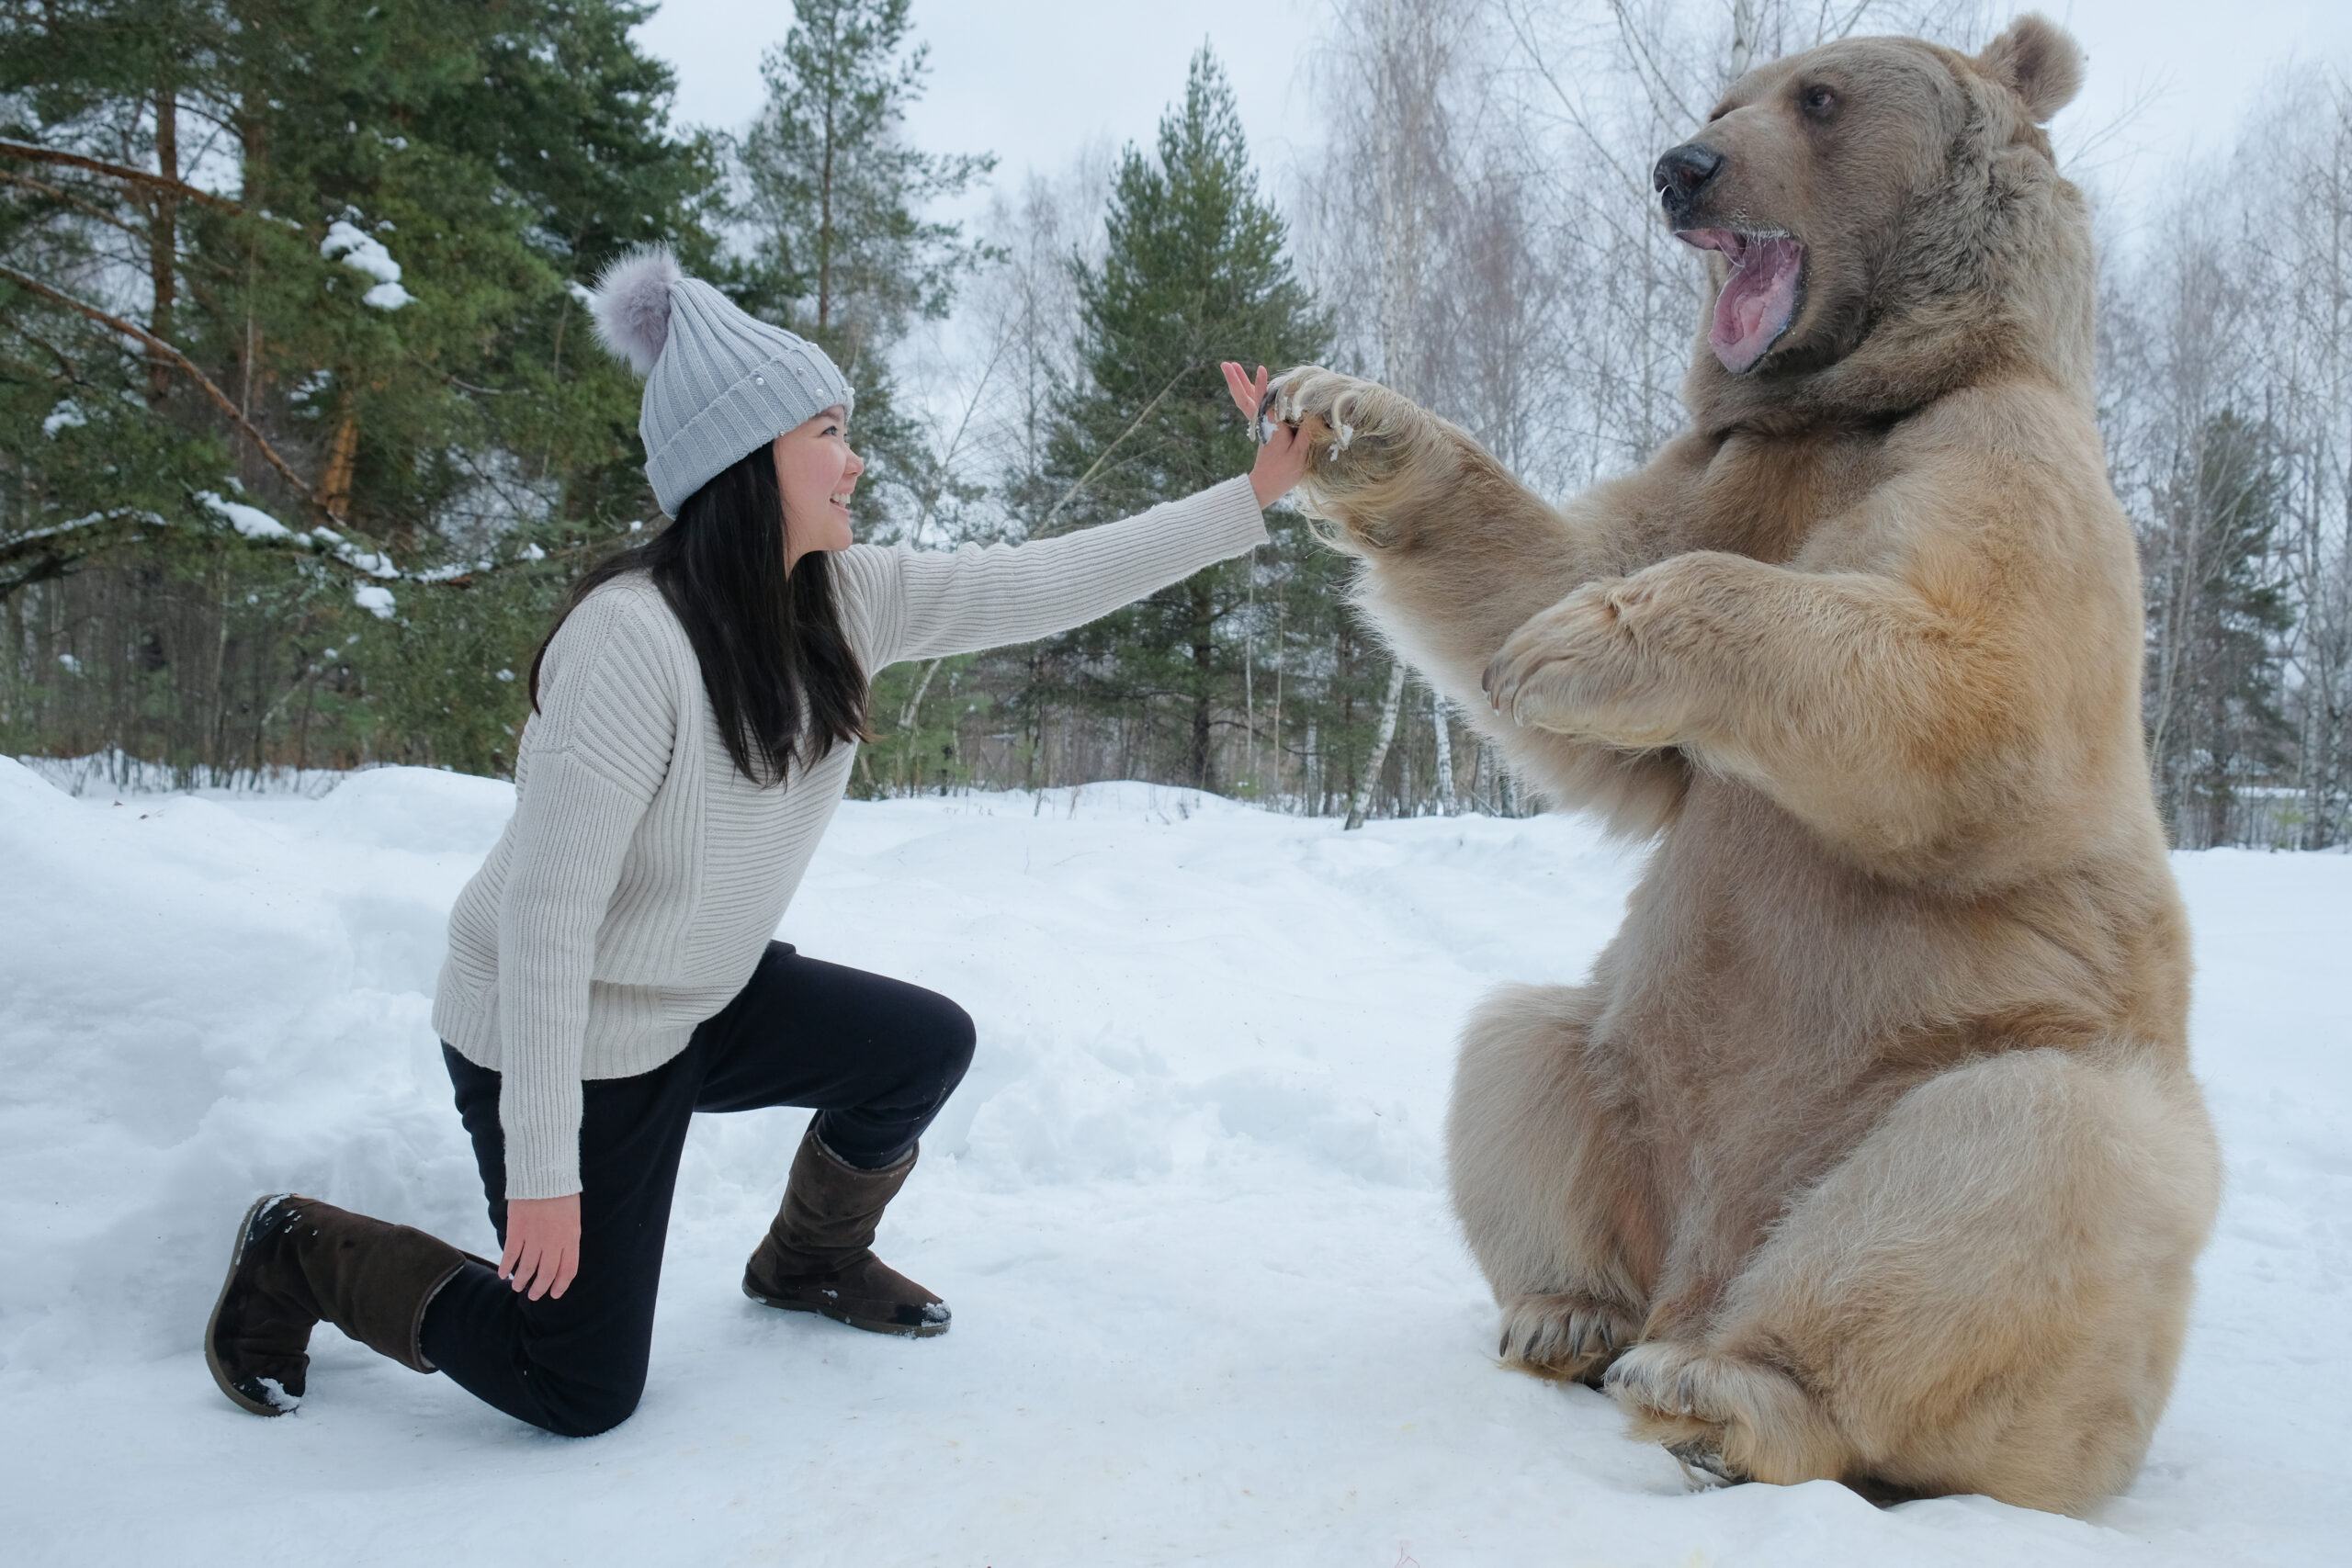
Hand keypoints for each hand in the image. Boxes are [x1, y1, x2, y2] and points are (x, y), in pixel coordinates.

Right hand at [500, 1193, 580, 1300]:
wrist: (544, 1175)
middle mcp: (553, 1243)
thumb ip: (568, 1239)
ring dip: (521, 1281)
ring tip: (517, 1287)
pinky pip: (510, 1255)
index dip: (560, 1285)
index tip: (554, 1294)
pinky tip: (503, 1274)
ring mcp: (534, 1238)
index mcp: (571, 1239)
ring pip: (527, 1268)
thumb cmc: (562, 1194)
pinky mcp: (516, 1231)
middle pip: (546, 1274)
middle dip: (539, 1288)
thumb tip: (560, 1258)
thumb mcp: (573, 1218)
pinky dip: (506, 1267)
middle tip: (534, 1295)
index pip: (567, 1270)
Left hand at [1223, 361, 1312, 508]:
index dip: (1262, 385)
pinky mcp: (1264, 427)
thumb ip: (1306, 434)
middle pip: (1245, 399)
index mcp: (1271, 427)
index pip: (1264, 402)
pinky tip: (1252, 384)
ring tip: (1233, 366)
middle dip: (1236, 380)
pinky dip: (1252, 391)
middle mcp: (1263, 422)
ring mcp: (1261, 424)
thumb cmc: (1283, 473)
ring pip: (1247, 400)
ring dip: (1240, 383)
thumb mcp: (1299, 456)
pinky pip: (1255, 405)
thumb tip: (1314, 414)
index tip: (1261, 369)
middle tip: (1225, 363)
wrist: (1265, 487)